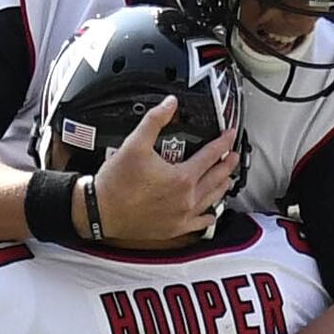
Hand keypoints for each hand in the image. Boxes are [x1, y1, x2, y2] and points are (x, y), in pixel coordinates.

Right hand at [88, 99, 241, 241]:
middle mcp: (187, 199)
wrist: (100, 211)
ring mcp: (182, 216)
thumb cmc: (116, 183)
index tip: (229, 136)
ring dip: (222, 187)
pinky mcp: (174, 229)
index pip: (211, 156)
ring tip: (227, 179)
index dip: (223, 142)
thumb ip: (154, 120)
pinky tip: (211, 211)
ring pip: (212, 200)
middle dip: (228, 164)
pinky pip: (200, 223)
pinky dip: (209, 215)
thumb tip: (169, 104)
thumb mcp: (134, 144)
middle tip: (233, 156)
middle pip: (217, 178)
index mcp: (182, 178)